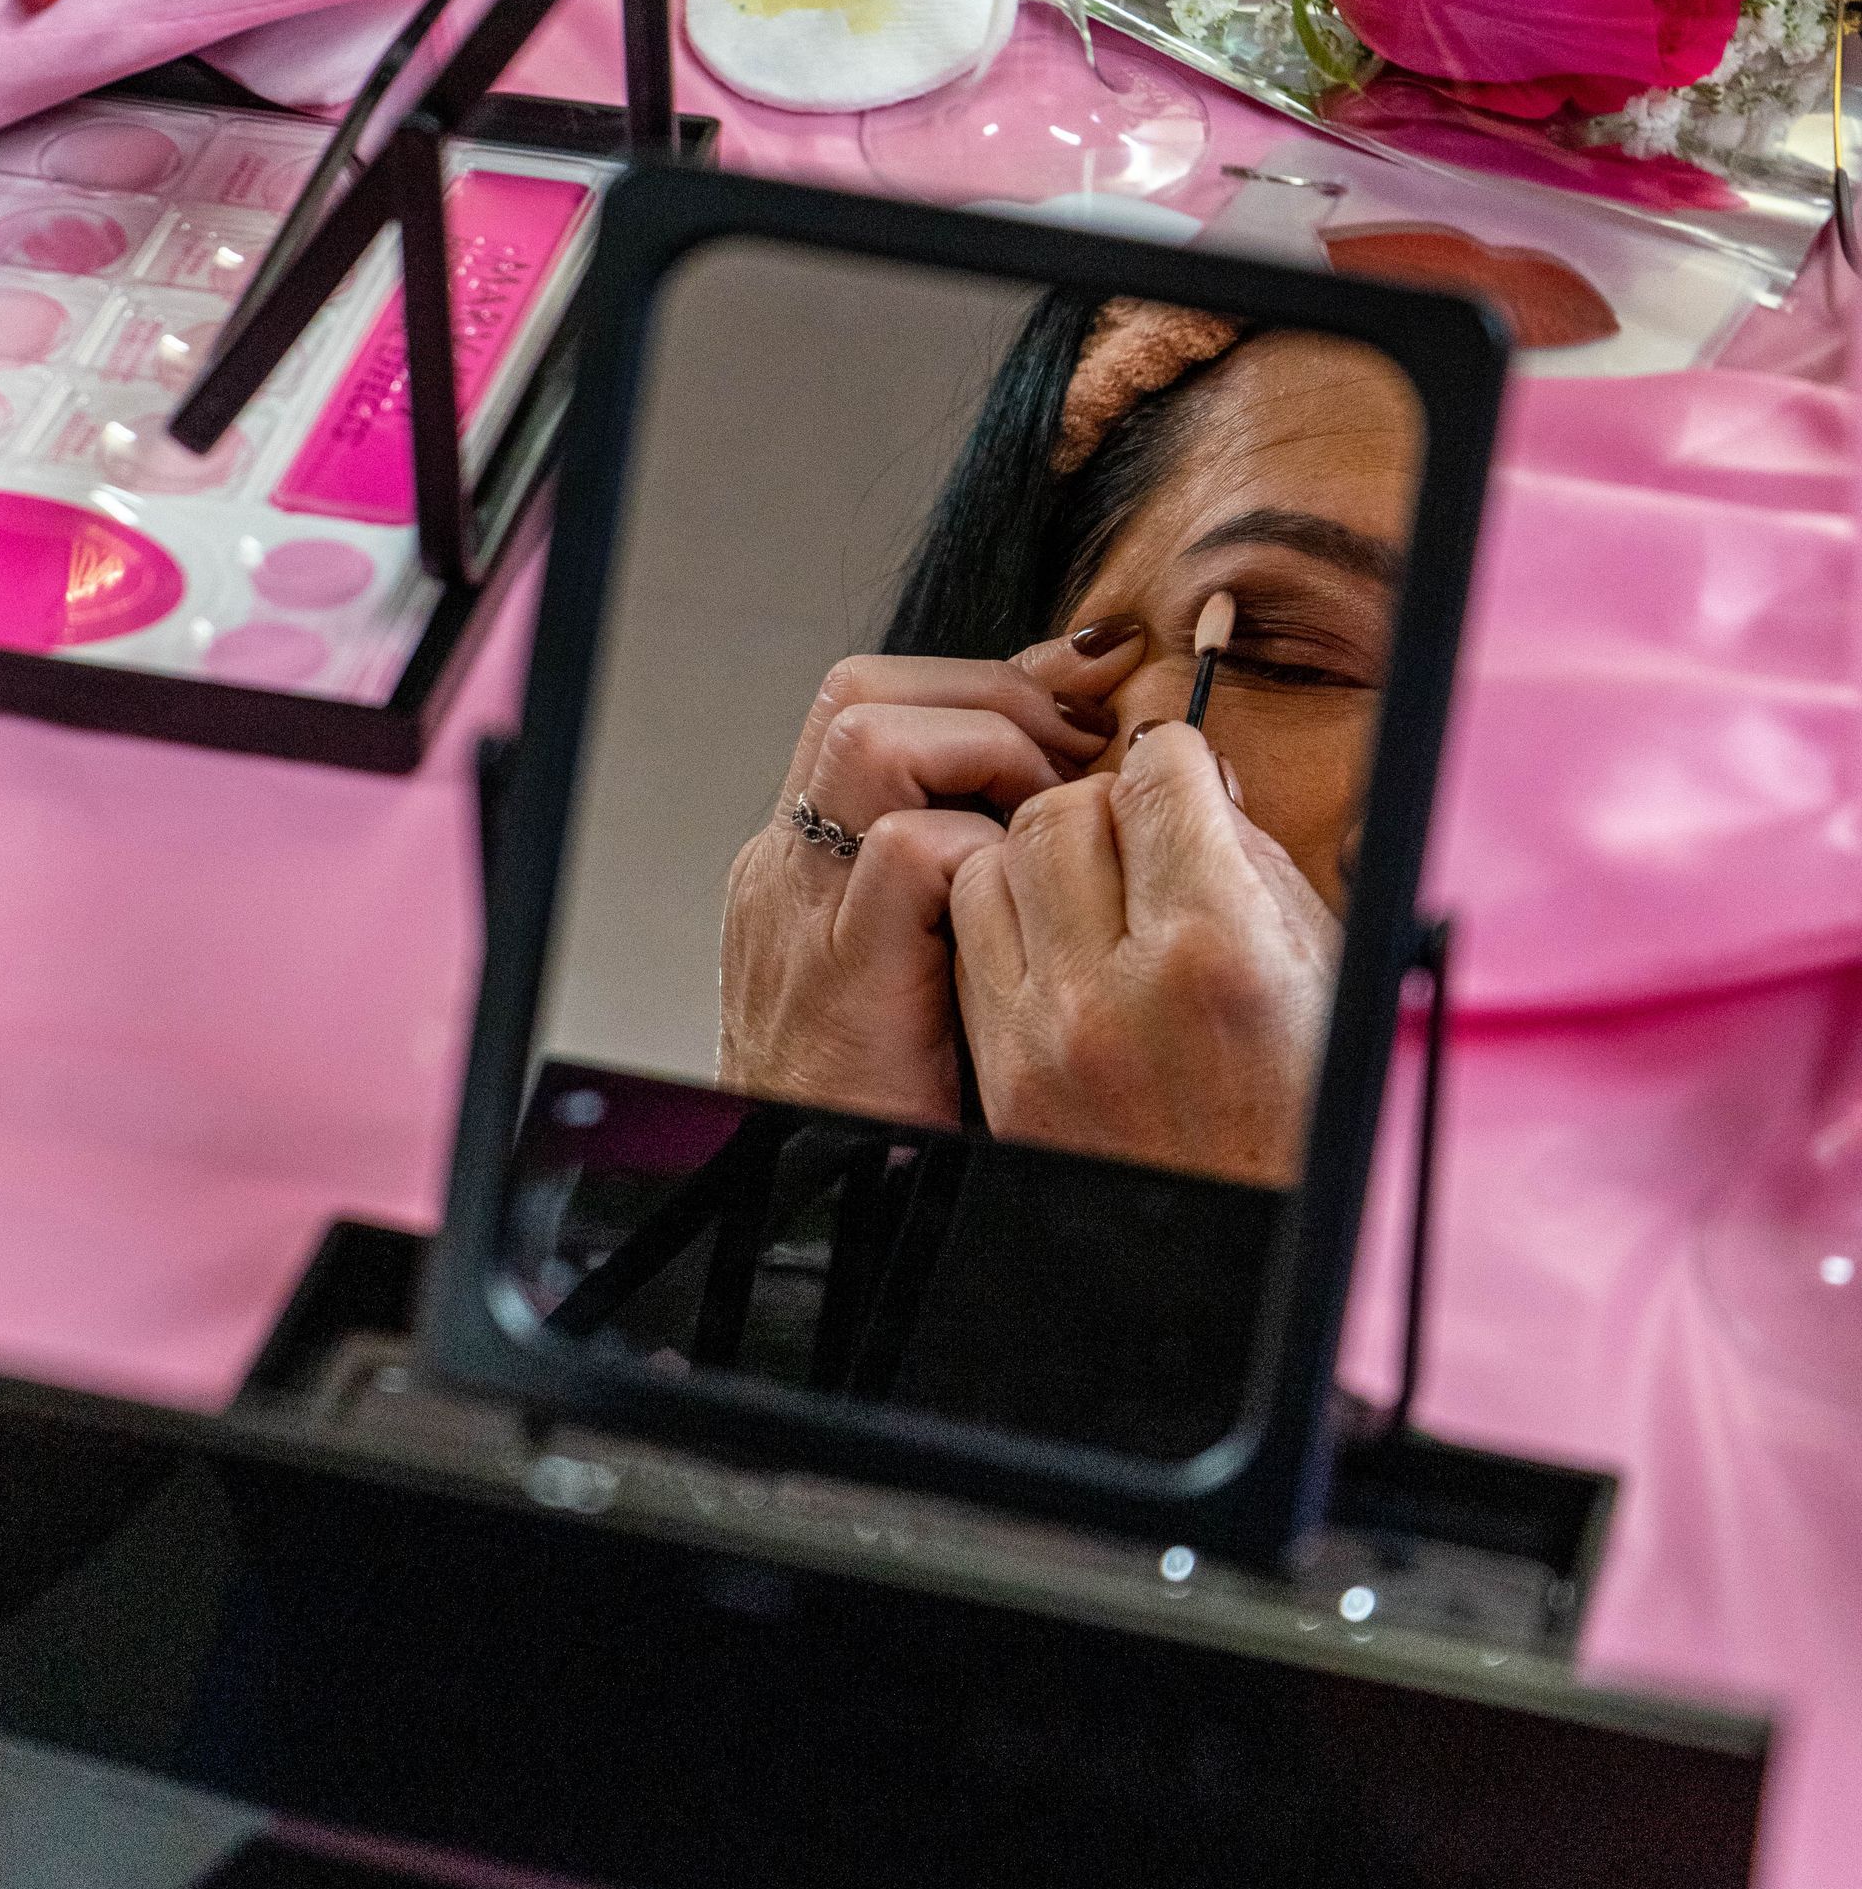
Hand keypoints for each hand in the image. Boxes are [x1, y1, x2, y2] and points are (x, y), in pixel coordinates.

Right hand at [718, 620, 1146, 1128]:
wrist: (818, 1214)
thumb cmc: (902, 1104)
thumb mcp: (940, 964)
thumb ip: (981, 881)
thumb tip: (1099, 801)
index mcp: (809, 861)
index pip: (890, 706)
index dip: (1000, 677)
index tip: (1095, 674)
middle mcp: (789, 866)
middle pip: (862, 687)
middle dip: (993, 688)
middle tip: (1085, 740)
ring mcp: (801, 910)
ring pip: (868, 728)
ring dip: (986, 743)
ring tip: (1052, 804)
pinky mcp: (837, 970)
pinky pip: (907, 847)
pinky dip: (983, 846)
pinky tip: (1022, 893)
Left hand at [950, 720, 1339, 1188]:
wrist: (1244, 1241)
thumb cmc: (1304, 1105)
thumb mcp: (1320, 964)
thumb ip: (1251, 857)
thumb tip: (1194, 779)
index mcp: (1218, 947)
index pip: (1156, 776)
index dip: (1174, 760)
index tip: (1181, 773)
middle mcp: (1118, 989)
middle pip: (1064, 810)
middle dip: (1107, 803)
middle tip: (1143, 833)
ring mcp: (1047, 1034)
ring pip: (998, 862)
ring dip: (1045, 855)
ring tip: (1096, 885)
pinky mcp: (1006, 1072)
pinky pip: (973, 937)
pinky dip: (1008, 914)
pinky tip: (1058, 937)